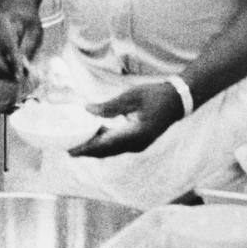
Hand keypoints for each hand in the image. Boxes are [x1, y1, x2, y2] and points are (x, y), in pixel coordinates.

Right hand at [0, 10, 41, 81]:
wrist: (15, 13)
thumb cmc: (27, 23)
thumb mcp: (35, 31)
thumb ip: (29, 47)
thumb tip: (23, 67)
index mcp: (4, 23)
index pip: (7, 45)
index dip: (14, 62)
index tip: (21, 76)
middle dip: (5, 71)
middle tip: (18, 79)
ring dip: (1, 75)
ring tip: (16, 77)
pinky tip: (9, 73)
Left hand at [68, 82, 183, 157]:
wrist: (177, 101)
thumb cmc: (155, 95)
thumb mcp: (131, 96)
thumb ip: (109, 106)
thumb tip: (87, 109)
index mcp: (135, 135)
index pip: (105, 145)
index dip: (87, 149)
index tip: (71, 152)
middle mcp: (136, 145)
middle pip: (107, 151)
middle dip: (88, 151)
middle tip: (68, 150)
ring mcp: (139, 145)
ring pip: (112, 150)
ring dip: (96, 148)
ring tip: (78, 145)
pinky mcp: (139, 142)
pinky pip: (119, 146)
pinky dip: (106, 143)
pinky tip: (96, 135)